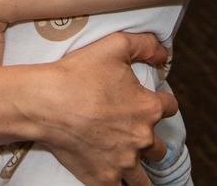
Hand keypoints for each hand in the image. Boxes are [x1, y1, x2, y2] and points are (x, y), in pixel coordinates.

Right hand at [37, 32, 176, 184]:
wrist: (46, 103)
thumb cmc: (78, 73)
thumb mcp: (115, 45)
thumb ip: (145, 45)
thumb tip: (164, 54)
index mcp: (147, 108)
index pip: (169, 107)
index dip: (161, 102)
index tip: (153, 102)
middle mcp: (141, 139)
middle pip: (159, 148)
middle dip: (149, 140)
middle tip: (133, 133)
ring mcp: (123, 163)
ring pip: (143, 180)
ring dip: (139, 170)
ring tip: (129, 163)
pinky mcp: (103, 179)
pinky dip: (118, 184)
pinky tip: (113, 176)